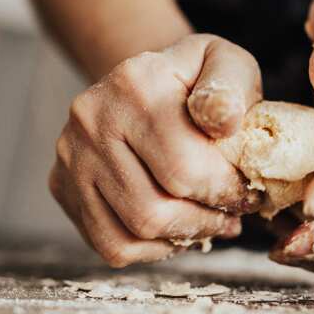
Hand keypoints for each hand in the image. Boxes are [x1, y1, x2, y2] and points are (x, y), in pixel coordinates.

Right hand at [50, 34, 262, 266]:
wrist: (144, 84)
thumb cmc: (195, 81)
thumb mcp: (225, 64)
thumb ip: (231, 88)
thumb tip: (225, 120)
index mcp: (135, 83)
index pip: (184, 167)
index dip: (227, 193)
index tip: (249, 194)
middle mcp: (92, 118)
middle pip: (154, 209)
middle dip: (207, 220)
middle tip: (233, 214)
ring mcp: (71, 156)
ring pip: (133, 233)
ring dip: (183, 237)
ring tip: (209, 221)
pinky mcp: (63, 186)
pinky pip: (111, 244)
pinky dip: (153, 249)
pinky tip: (178, 228)